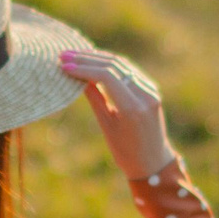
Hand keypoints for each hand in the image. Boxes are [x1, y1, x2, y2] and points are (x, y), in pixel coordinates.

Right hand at [59, 47, 176, 180]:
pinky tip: (94, 61)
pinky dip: (110, 65)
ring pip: (122, 65)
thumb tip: (78, 77)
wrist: (153, 162)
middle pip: (115, 66)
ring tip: (76, 54)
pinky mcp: (151, 89)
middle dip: (88, 58)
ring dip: (98, 58)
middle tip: (65, 55)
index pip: (107, 76)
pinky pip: (129, 71)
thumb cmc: (126, 152)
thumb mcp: (107, 126)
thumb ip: (95, 99)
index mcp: (133, 108)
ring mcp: (151, 91)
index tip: (65, 66)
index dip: (84, 68)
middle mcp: (145, 95)